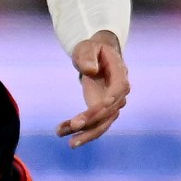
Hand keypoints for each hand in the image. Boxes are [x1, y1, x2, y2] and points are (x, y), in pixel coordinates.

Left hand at [57, 31, 128, 146]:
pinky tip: (61, 131)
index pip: (118, 90)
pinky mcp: (101, 112)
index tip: (97, 108)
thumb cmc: (92, 50)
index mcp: (120, 74)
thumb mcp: (87, 47)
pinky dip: (78, 130)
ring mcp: (112, 105)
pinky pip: (93, 124)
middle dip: (91, 121)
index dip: (108, 102)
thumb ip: (88, 57)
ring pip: (102, 124)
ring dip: (83, 132)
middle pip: (109, 112)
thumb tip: (90, 70)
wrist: (97, 57)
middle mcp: (120, 93)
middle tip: (72, 126)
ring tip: (60, 133)